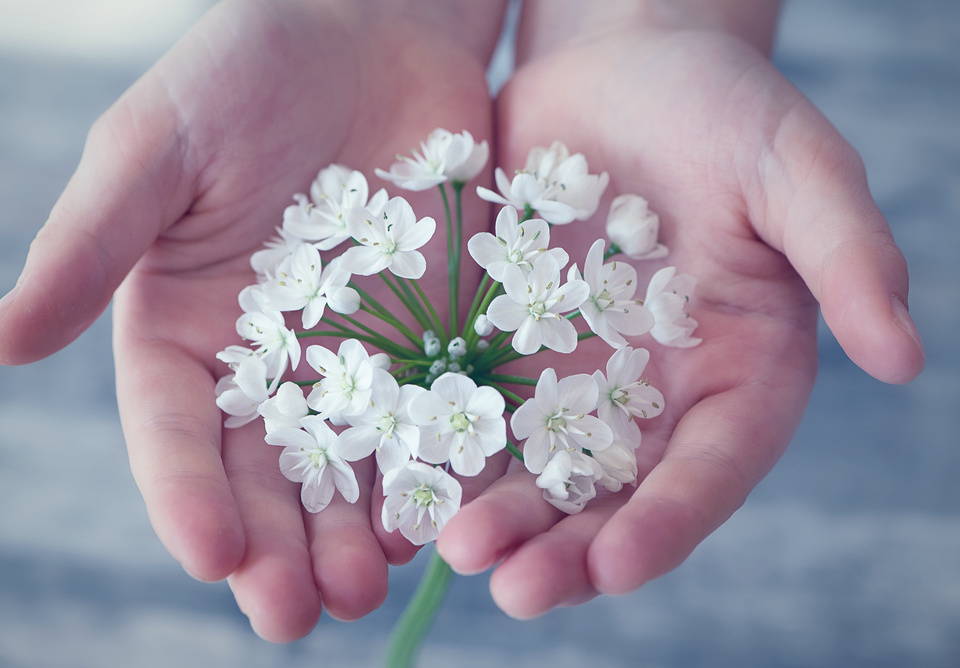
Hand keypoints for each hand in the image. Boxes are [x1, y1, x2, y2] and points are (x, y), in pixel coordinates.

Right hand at [0, 0, 504, 640]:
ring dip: (355, 532)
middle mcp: (269, 360)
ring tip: (367, 588)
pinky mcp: (434, 335)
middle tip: (295, 615)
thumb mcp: (158, 146)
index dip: (187, 497)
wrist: (374, 28)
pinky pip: (437, 416)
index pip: (176, 433)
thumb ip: (92, 243)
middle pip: (265, 473)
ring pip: (352, 466)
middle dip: (278, 546)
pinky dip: (438, 471)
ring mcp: (357, 354)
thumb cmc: (248, 69)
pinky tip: (446, 518)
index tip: (214, 556)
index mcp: (185, 329)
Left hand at [435, 0, 924, 617]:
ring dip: (501, 517)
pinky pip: (475, 411)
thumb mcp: (793, 167)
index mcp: (739, 372)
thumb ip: (847, 254)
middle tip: (517, 589)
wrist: (620, 68)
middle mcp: (657, 395)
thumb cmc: (723, 108)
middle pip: (616, 495)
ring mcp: (576, 377)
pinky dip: (448, 450)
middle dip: (570, 549)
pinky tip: (409, 482)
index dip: (669, 521)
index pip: (711, 467)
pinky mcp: (509, 346)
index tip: (618, 565)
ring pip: (539, 471)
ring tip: (456, 548)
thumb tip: (905, 354)